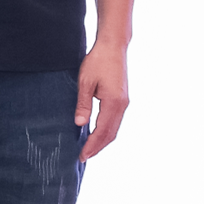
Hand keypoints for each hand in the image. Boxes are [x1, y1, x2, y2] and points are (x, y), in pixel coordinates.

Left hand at [77, 38, 130, 160]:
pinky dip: (106, 130)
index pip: (102, 131)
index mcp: (114, 103)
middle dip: (97, 147)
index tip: (82, 156)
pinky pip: (115, 120)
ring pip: (114, 128)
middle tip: (83, 157)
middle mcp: (122, 105)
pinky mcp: (122, 98)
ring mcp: (124, 102)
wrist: (113, 47)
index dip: (92, 145)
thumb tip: (79, 124)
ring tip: (88, 149)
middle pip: (111, 133)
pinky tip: (95, 133)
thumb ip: (83, 104)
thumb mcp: (85, 82)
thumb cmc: (97, 61)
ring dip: (102, 140)